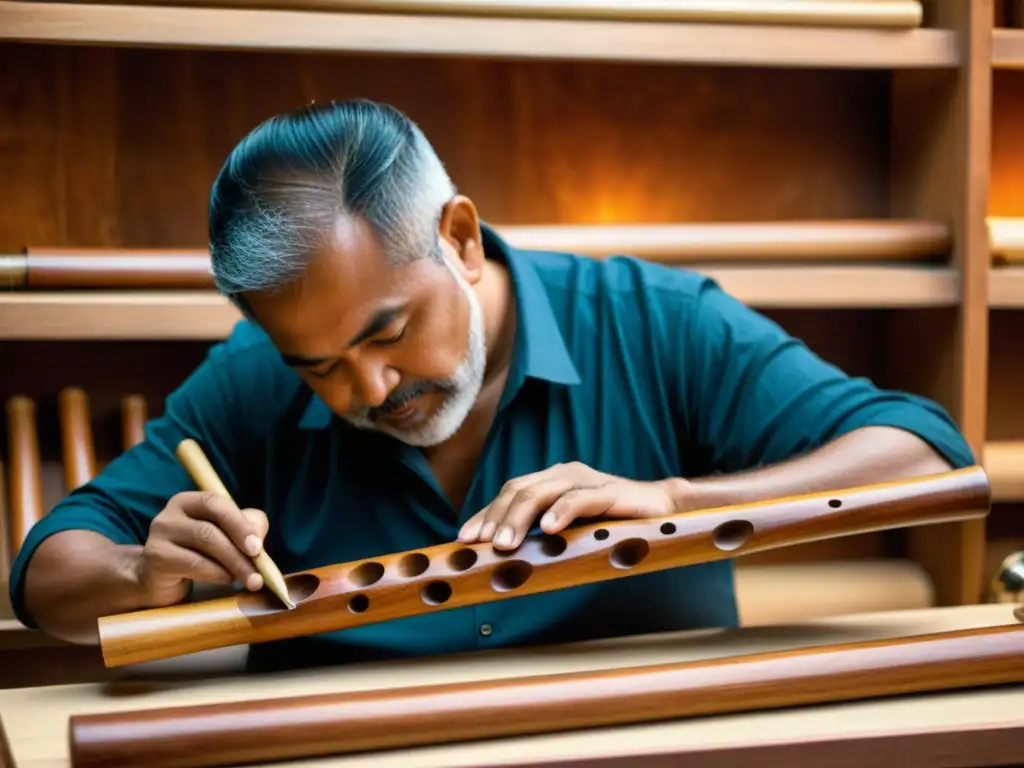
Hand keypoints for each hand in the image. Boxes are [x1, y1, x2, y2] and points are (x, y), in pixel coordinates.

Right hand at [135, 491, 269, 605]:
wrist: (160, 581)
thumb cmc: (200, 553)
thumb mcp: (227, 535)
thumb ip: (248, 526)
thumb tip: (258, 534)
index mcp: (188, 502)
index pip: (215, 502)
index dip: (239, 523)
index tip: (258, 547)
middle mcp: (169, 515)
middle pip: (209, 527)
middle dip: (239, 548)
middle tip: (259, 570)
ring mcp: (159, 536)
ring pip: (204, 544)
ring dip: (233, 564)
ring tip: (249, 579)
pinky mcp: (156, 558)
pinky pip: (193, 564)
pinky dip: (216, 574)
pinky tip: (227, 580)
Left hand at [457, 462, 681, 550]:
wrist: (661, 508)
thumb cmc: (611, 523)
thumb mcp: (571, 529)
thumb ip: (542, 536)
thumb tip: (503, 560)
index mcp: (550, 481)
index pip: (509, 492)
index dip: (485, 514)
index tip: (463, 539)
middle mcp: (563, 474)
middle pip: (519, 489)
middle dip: (495, 518)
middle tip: (479, 545)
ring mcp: (586, 480)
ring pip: (542, 492)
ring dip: (518, 518)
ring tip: (504, 543)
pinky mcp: (609, 491)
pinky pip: (580, 498)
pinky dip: (561, 511)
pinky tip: (548, 528)